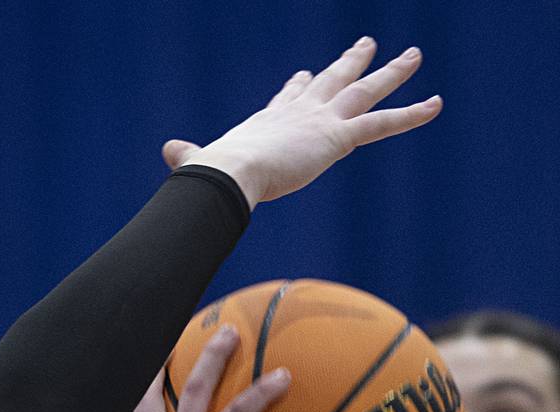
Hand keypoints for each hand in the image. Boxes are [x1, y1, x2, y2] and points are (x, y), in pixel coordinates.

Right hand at [170, 38, 440, 208]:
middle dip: (352, 63)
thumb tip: (168, 154)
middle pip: (332, 80)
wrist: (229, 173)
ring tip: (414, 55)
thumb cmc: (213, 174)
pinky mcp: (338, 136)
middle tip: (367, 45)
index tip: (307, 75)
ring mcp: (321, 120)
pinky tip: (436, 104)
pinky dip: (411, 114)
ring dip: (392, 72)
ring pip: (365, 91)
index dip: (299, 86)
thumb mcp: (201, 163)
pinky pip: (382, 123)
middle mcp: (300, 112)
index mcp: (269, 120)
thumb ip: (188, 157)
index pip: (290, 97)